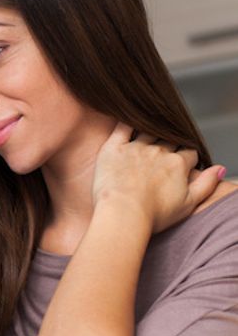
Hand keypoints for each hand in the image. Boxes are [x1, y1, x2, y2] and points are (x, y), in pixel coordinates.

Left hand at [92, 123, 222, 232]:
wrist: (122, 214)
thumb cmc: (153, 215)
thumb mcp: (188, 204)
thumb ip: (207, 184)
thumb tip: (220, 169)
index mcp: (178, 164)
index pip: (189, 153)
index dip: (187, 159)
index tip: (182, 165)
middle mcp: (159, 151)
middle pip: (169, 141)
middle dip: (170, 146)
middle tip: (161, 156)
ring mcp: (136, 147)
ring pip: (148, 131)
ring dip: (151, 132)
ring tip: (148, 137)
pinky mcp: (114, 148)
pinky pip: (122, 127)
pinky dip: (127, 121)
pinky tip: (128, 120)